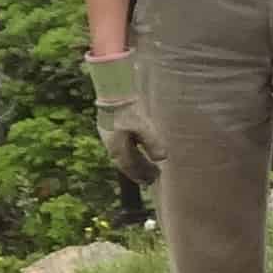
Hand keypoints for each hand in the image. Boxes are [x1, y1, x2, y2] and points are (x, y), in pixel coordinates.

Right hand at [88, 52, 158, 182]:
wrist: (113, 91)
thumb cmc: (128, 109)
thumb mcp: (143, 126)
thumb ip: (152, 143)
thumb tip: (162, 158)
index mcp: (117, 149)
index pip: (130, 167)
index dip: (141, 175)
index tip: (152, 180)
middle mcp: (112, 146)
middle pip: (127, 163)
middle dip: (139, 171)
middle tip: (152, 178)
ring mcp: (110, 137)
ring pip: (124, 155)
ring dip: (136, 162)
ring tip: (147, 166)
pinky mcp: (112, 128)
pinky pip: (123, 146)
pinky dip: (132, 151)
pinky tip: (138, 148)